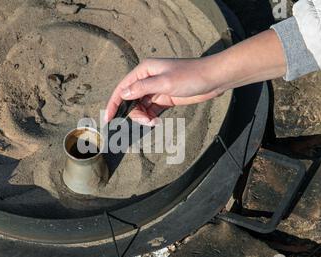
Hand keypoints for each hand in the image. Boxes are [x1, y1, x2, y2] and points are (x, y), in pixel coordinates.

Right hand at [105, 58, 222, 125]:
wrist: (213, 79)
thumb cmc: (190, 76)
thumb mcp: (164, 82)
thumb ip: (142, 88)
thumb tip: (123, 94)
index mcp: (144, 70)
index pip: (122, 88)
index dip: (113, 103)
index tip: (108, 119)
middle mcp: (147, 79)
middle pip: (130, 100)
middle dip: (133, 113)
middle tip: (145, 121)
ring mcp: (156, 89)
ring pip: (140, 107)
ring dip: (143, 117)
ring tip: (153, 122)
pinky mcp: (164, 98)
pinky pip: (151, 110)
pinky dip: (151, 117)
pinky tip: (156, 122)